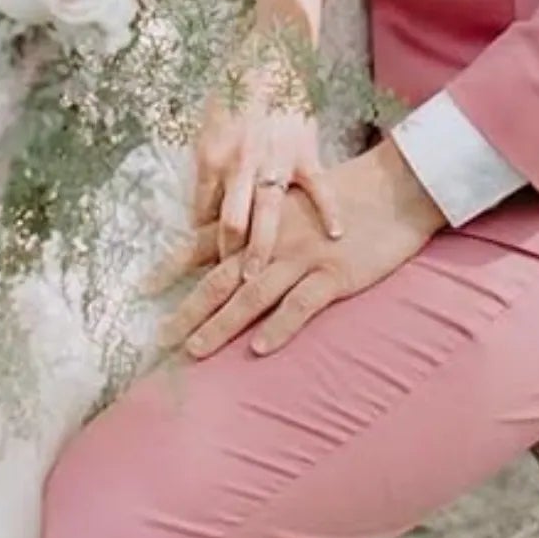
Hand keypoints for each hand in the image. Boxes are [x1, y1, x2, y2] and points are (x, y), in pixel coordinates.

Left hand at [161, 139, 445, 360]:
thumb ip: (264, 222)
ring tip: (195, 351)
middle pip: (220, 276)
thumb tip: (232, 247)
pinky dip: (278, 328)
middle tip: (159, 338)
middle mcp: (274, 237)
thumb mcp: (298, 200)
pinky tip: (259, 349)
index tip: (142, 290)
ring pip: (252, 295)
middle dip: (187, 308)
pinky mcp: (334, 274)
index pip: (205, 241)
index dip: (172, 266)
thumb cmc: (348, 193)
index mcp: (262, 218)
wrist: (396, 186)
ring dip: (221, 325)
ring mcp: (303, 256)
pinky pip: (300, 305)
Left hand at [193, 83, 341, 275]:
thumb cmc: (236, 86)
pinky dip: (327, 212)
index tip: (199, 267)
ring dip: (261, 252)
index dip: (198, 245)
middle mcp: (240, 164)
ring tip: (258, 282)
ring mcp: (275, 161)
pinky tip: (337, 237)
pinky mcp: (306, 154)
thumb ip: (208, 166)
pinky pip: (318, 189)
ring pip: (267, 216)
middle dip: (227, 262)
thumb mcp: (209, 124)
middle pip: (230, 225)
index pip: (201, 214)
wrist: (272, 52)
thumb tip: (204, 205)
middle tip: (226, 291)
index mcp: (211, 156)